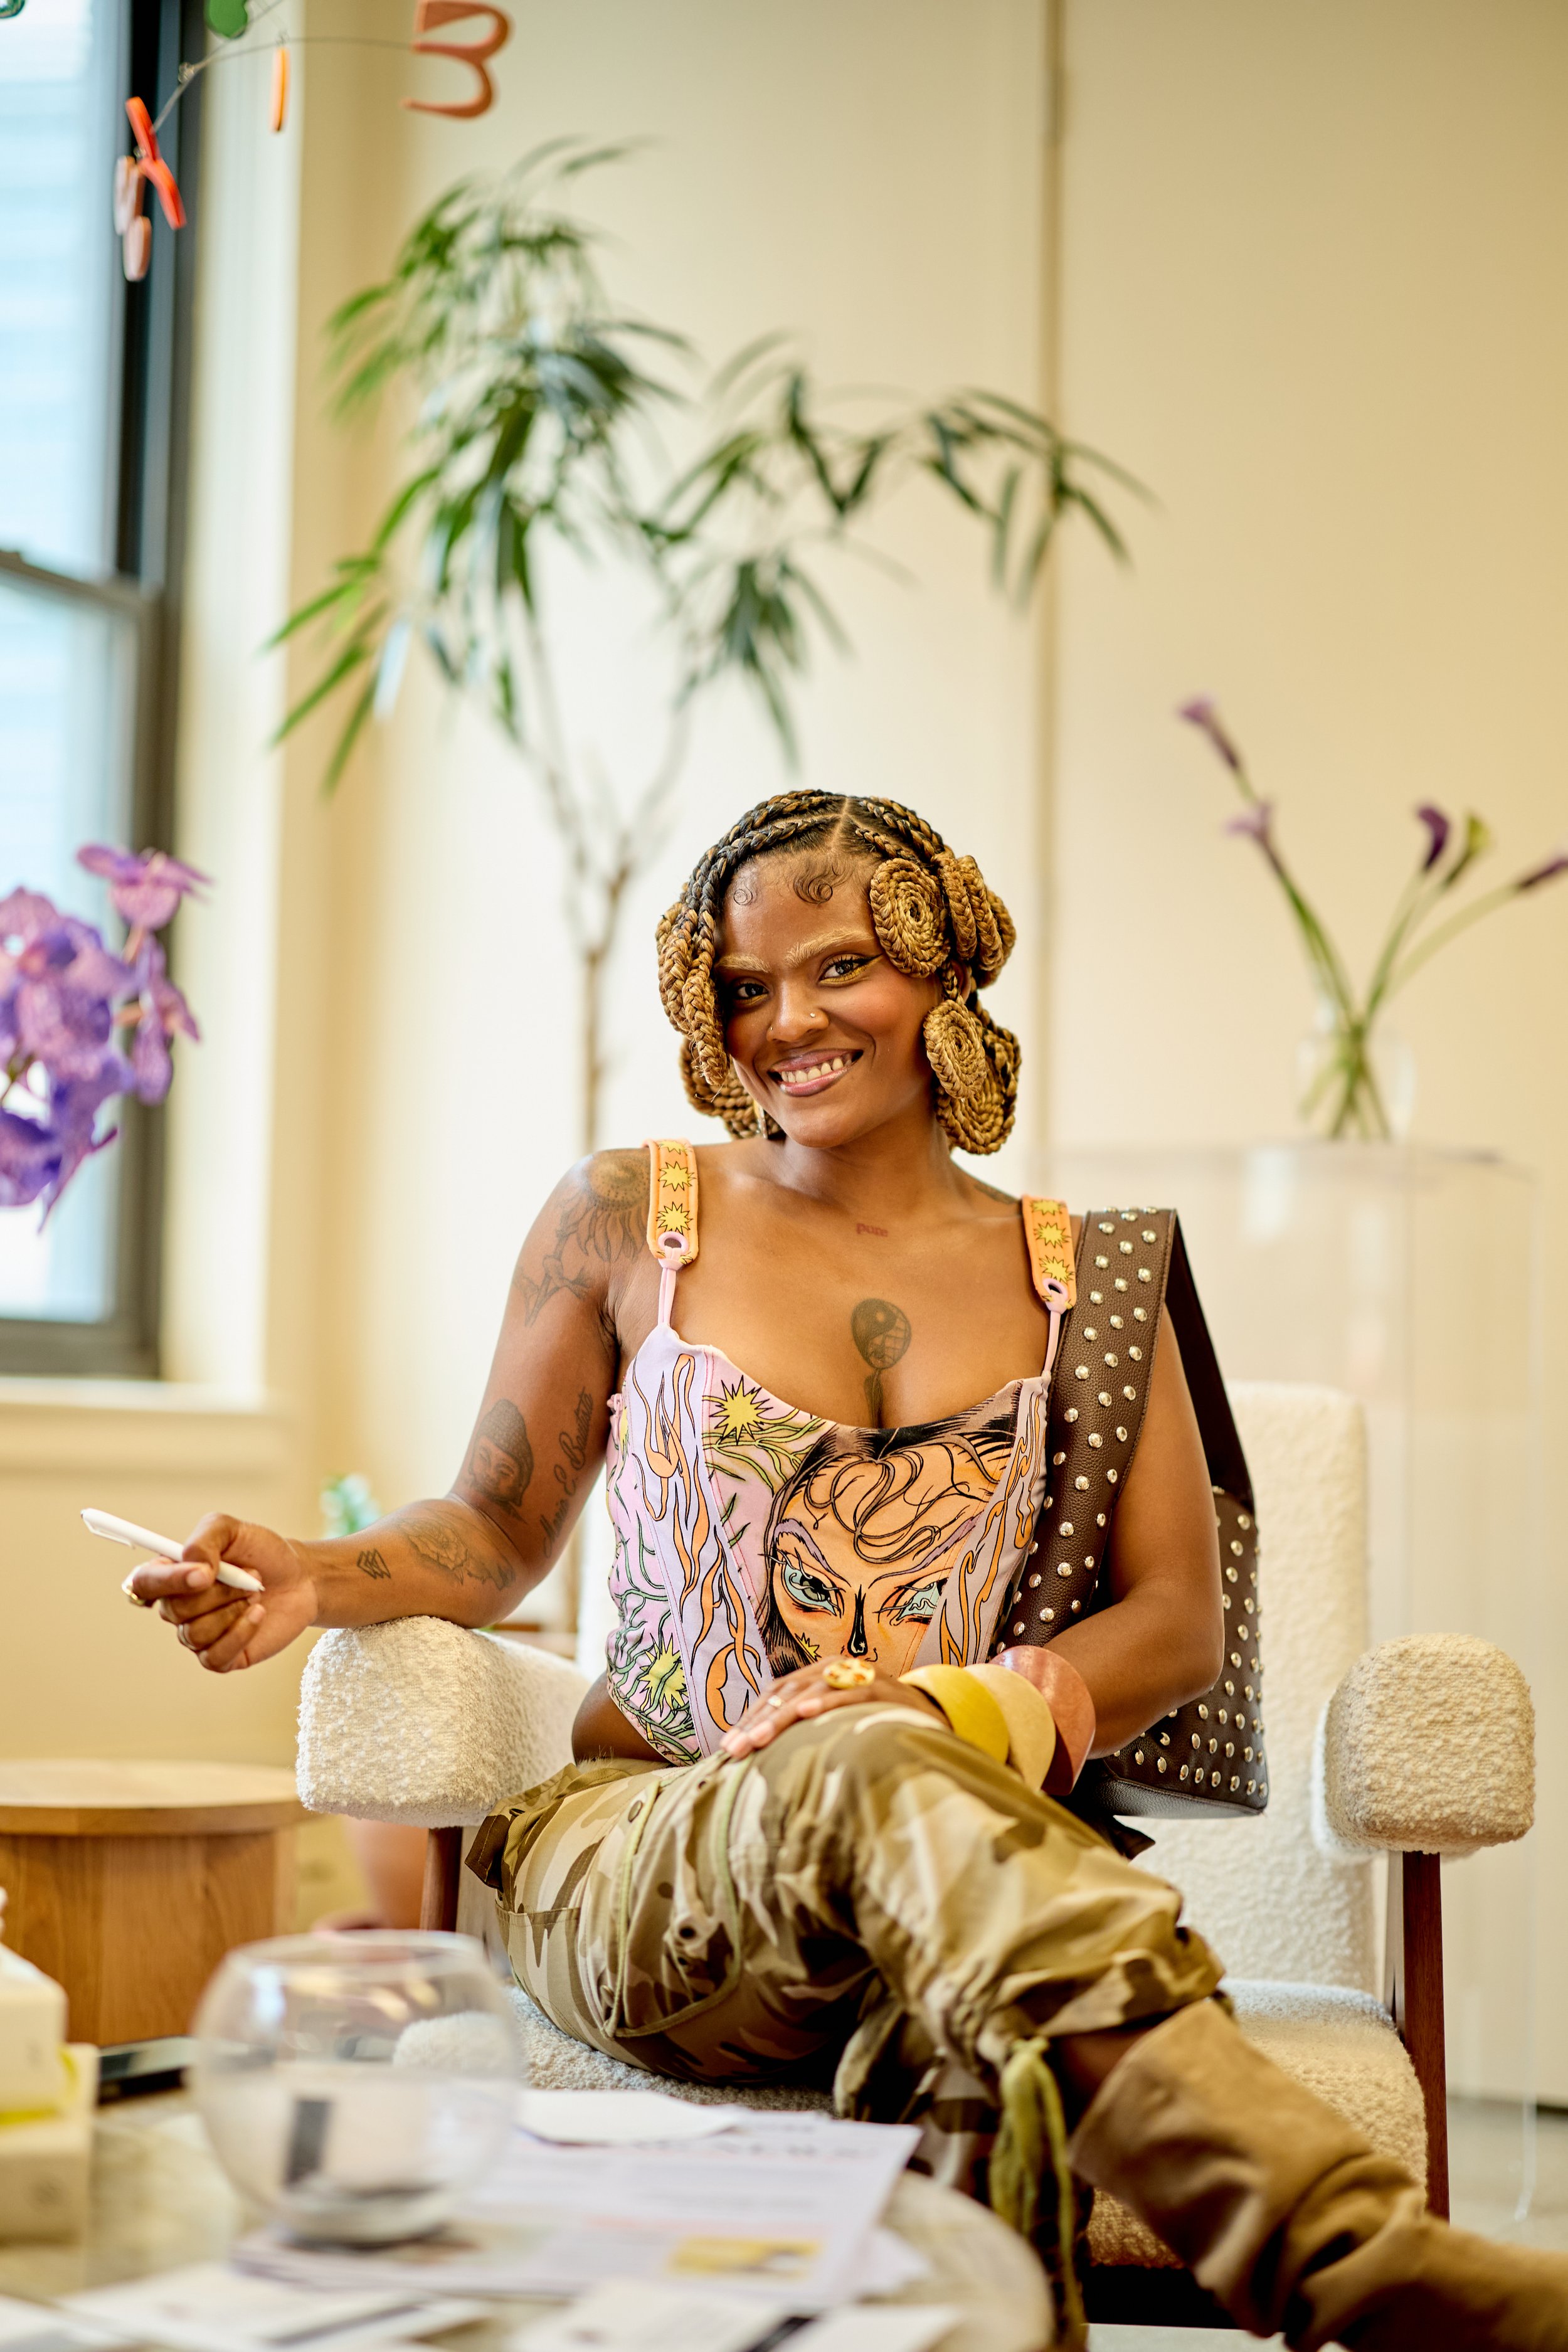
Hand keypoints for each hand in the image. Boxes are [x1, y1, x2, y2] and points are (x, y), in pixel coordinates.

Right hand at [125, 1514, 317, 1672]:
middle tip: (250, 1576)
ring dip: (232, 1609)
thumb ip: (204, 1540)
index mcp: (172, 1574)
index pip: (143, 1583)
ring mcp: (197, 1635)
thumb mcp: (232, 1529)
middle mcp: (178, 1607)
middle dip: (219, 1592)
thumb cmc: (261, 1553)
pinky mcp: (219, 1657)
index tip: (203, 1574)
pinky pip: (215, 1656)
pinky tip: (258, 1614)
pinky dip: (241, 1632)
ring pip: (195, 1633)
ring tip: (255, 1594)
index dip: (167, 1581)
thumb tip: (193, 1569)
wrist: (300, 1578)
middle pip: (175, 1610)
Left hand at [720, 1656, 941, 1757]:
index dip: (750, 1719)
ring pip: (812, 1691)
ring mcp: (858, 1675)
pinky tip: (806, 1714)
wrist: (930, 1716)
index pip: (775, 1695)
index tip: (727, 1750)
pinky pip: (850, 1692)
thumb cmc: (874, 1724)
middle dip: (757, 1722)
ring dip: (782, 1716)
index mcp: (818, 1675)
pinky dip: (827, 1701)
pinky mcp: (882, 1686)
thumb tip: (763, 1761)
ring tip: (758, 1739)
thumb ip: (806, 1733)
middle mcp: (834, 1668)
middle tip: (734, 1750)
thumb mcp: (836, 1724)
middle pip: (786, 1693)